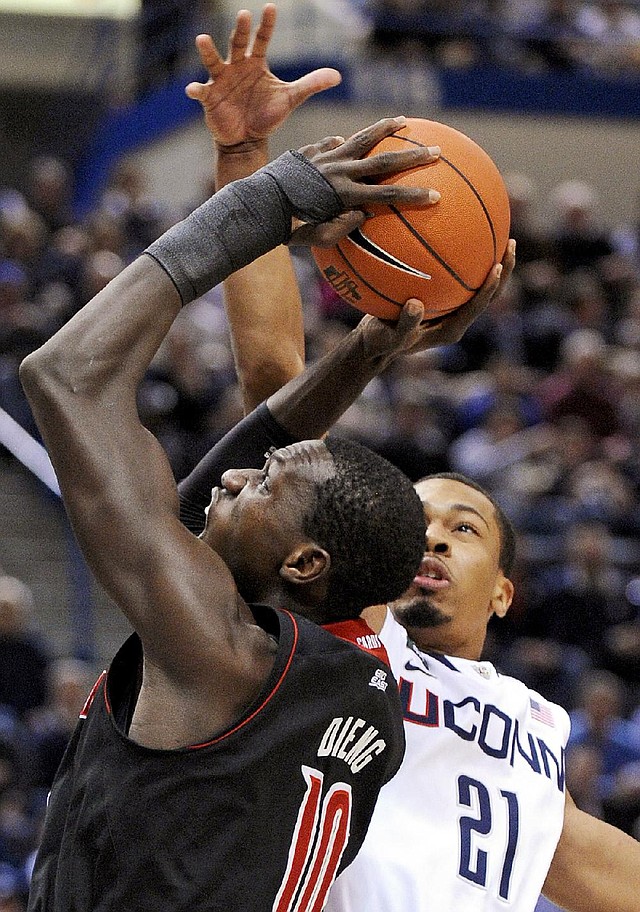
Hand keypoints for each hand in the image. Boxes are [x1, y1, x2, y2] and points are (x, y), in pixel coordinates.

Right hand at [185, 4, 341, 149]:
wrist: (247, 139)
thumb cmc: (266, 115)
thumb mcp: (290, 99)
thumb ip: (311, 85)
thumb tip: (337, 75)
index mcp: (255, 63)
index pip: (261, 39)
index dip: (266, 25)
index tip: (271, 9)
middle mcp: (237, 66)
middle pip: (238, 44)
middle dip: (240, 30)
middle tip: (244, 15)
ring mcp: (221, 81)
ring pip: (214, 61)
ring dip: (208, 51)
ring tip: (203, 39)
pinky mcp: (210, 98)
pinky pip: (201, 91)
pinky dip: (196, 90)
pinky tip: (193, 89)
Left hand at [289, 118, 440, 245]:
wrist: (257, 206)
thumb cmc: (288, 230)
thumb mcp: (318, 239)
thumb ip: (344, 229)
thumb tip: (365, 215)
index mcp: (343, 194)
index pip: (386, 194)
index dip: (413, 195)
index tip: (436, 196)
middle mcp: (338, 170)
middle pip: (383, 159)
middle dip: (412, 155)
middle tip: (436, 150)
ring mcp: (325, 156)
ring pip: (361, 138)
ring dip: (384, 128)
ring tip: (403, 121)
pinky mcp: (312, 151)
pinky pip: (332, 144)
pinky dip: (343, 144)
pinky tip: (349, 143)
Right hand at [355, 239, 516, 364]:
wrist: (377, 344)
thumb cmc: (382, 341)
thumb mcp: (388, 336)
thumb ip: (403, 324)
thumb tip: (416, 304)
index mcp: (450, 329)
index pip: (477, 307)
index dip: (489, 288)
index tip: (496, 266)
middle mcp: (457, 319)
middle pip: (489, 295)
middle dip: (503, 270)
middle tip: (510, 243)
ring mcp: (453, 310)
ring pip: (480, 286)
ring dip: (493, 262)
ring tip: (501, 235)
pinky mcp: (445, 301)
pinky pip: (461, 279)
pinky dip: (467, 259)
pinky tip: (462, 233)